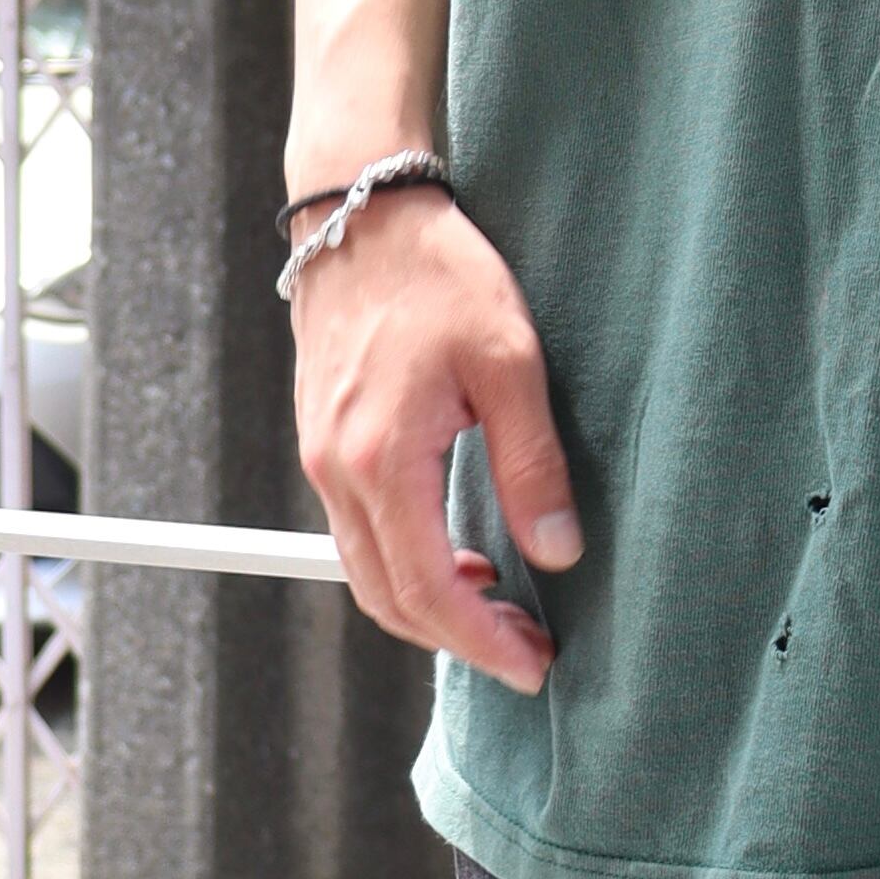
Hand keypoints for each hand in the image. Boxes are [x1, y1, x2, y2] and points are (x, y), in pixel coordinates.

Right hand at [289, 186, 580, 692]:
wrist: (364, 214)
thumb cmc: (440, 275)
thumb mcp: (511, 361)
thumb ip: (532, 463)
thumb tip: (558, 553)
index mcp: (381, 460)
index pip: (429, 588)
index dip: (481, 641)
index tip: (532, 664)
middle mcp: (336, 472)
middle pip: (388, 598)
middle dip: (457, 640)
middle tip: (527, 650)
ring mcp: (321, 460)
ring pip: (367, 572)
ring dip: (430, 606)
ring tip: (501, 610)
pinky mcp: (323, 444)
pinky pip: (358, 534)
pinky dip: (407, 564)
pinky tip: (461, 556)